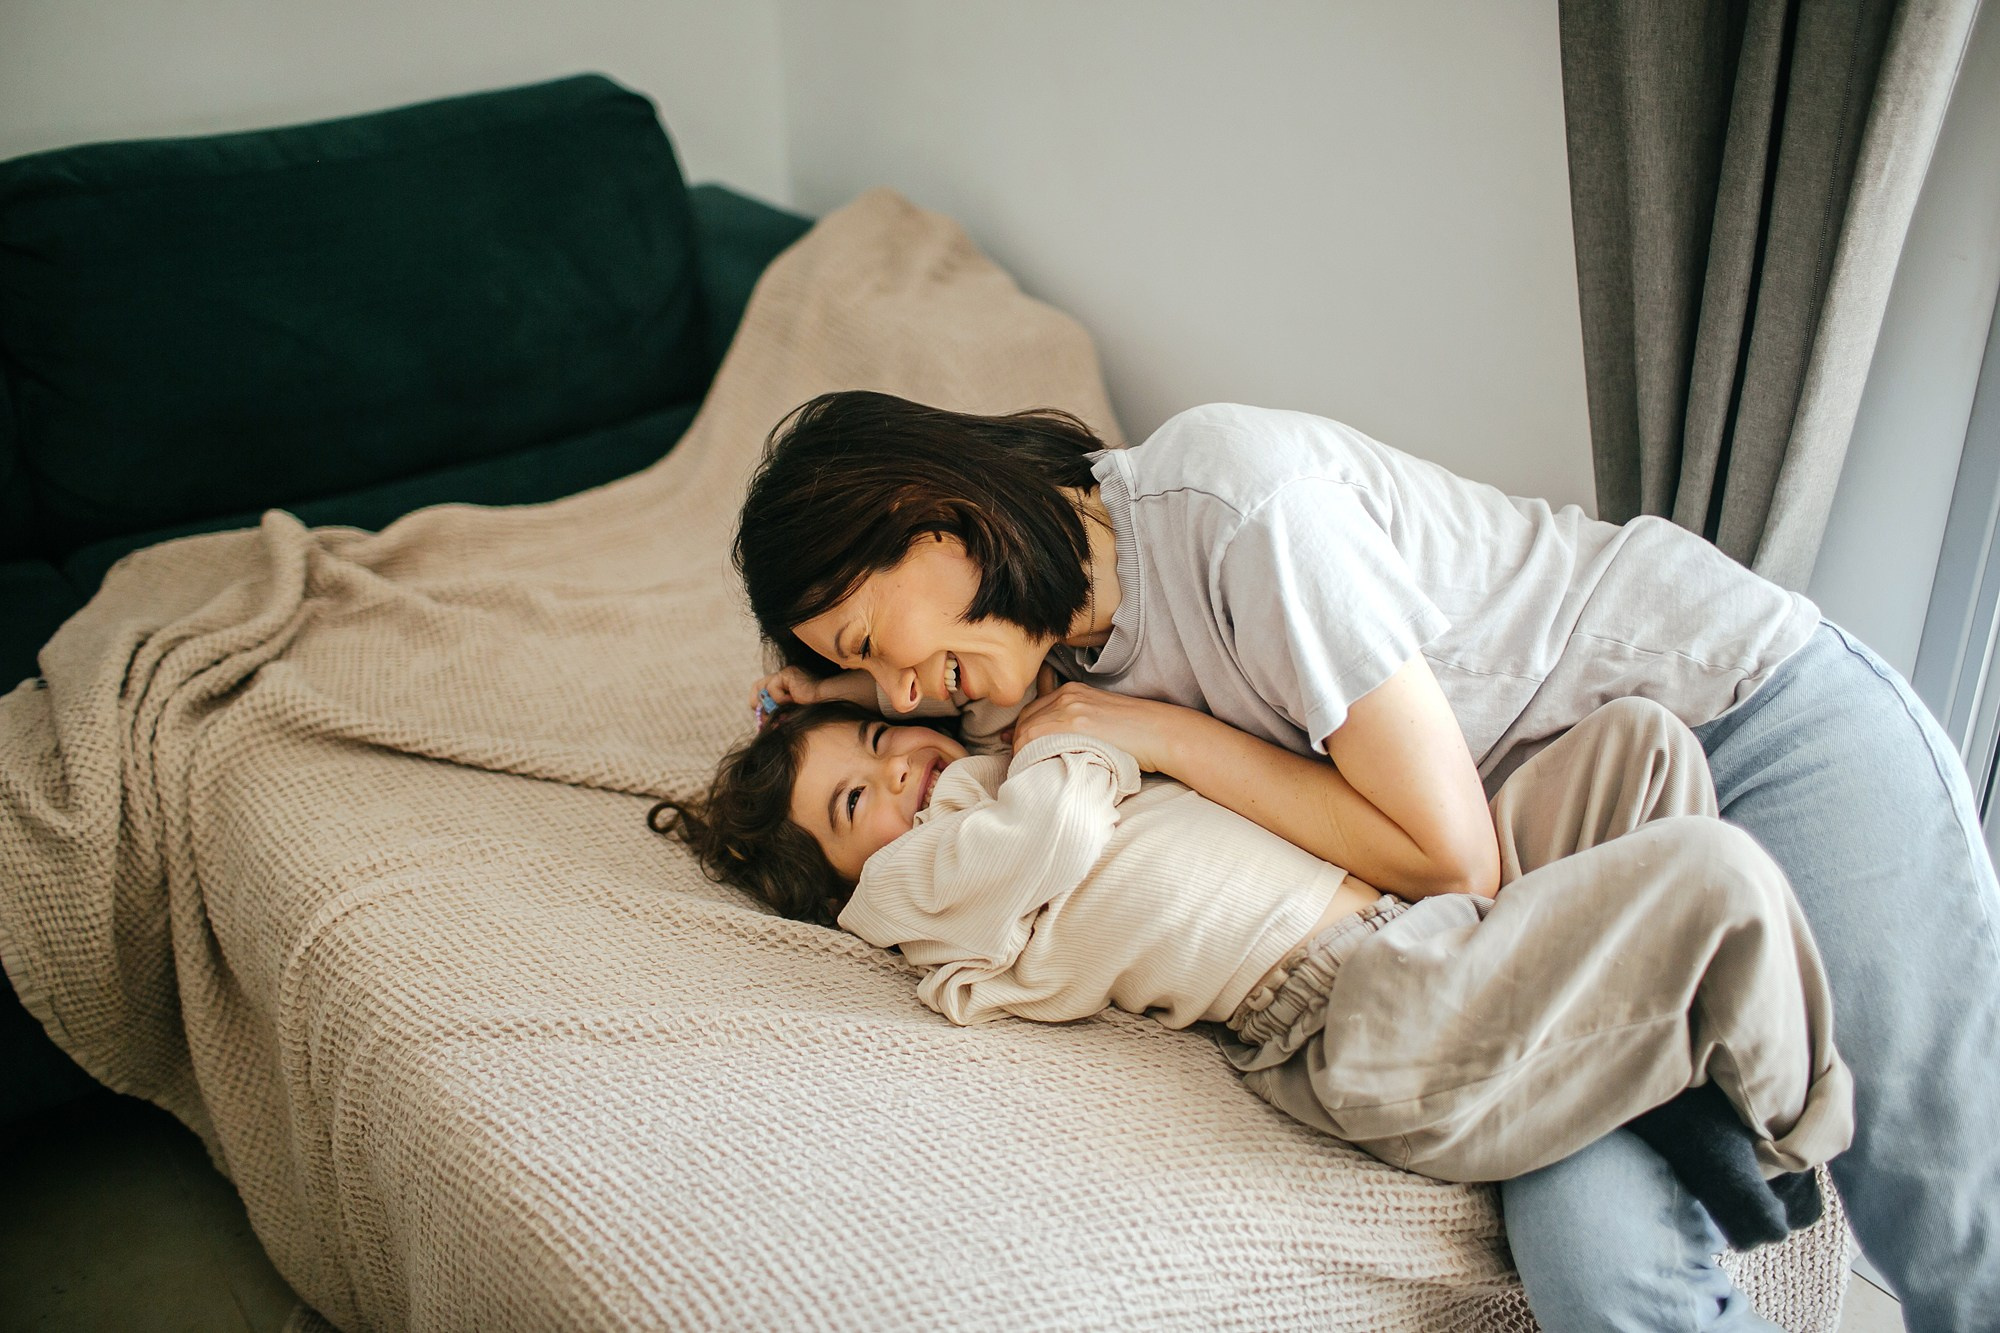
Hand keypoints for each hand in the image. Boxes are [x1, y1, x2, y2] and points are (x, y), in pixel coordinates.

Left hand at [747, 666, 877, 726]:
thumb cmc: (817, 710)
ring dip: (772, 702)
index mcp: (788, 688)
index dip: (759, 704)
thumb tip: (767, 726)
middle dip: (759, 704)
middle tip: (762, 714)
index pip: (764, 692)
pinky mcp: (788, 673)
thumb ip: (782, 718)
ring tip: (785, 706)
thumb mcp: (794, 716)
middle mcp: (786, 679)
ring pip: (764, 687)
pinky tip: (794, 699)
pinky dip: (780, 697)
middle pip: (759, 687)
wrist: (830, 702)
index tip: (760, 718)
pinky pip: (773, 687)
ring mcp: (787, 675)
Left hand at [1010, 671, 1183, 771]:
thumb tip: (1052, 745)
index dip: (1021, 732)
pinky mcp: (1075, 725)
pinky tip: (1034, 770)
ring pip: (1027, 731)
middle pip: (1026, 721)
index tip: (1017, 749)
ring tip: (1026, 772)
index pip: (1032, 711)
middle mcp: (1067, 696)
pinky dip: (1029, 755)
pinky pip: (1037, 739)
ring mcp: (1070, 709)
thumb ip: (1075, 725)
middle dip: (1018, 743)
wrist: (1160, 733)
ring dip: (1021, 753)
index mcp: (1072, 692)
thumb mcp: (1099, 718)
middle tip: (1019, 765)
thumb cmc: (1135, 734)